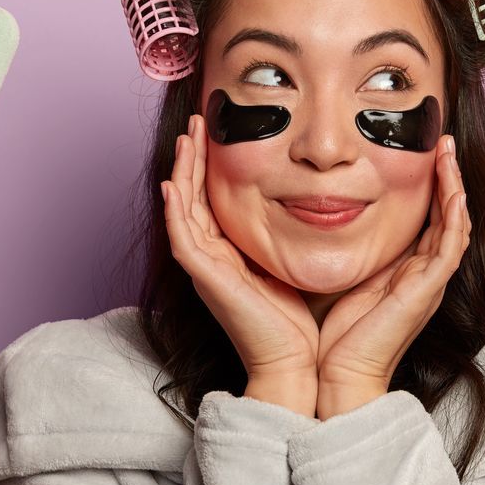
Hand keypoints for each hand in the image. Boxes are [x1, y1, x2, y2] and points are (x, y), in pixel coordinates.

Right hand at [160, 112, 319, 380]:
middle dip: (193, 158)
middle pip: (192, 197)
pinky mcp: (205, 279)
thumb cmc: (297, 322)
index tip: (218, 131)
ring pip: (182, 210)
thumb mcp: (291, 263)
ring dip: (182, 172)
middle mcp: (212, 257)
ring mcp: (204, 268)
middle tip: (198, 121)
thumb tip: (312, 204)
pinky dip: (175, 210)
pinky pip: (182, 238)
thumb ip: (287, 236)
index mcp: (229, 253)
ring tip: (187, 138)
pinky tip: (172, 183)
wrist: (292, 362)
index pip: (212, 199)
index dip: (211, 165)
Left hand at [316, 134, 470, 394]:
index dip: (430, 184)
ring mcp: (429, 283)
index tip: (421, 149)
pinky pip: (451, 246)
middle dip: (448, 176)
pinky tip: (452, 186)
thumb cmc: (331, 336)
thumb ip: (345, 250)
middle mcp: (423, 275)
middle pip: (448, 216)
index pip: (428, 219)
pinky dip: (455, 214)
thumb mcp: (341, 277)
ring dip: (455, 185)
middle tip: (441, 139)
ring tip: (447, 150)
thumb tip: (319, 213)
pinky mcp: (427, 291)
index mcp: (406, 272)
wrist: (336, 377)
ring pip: (456, 224)